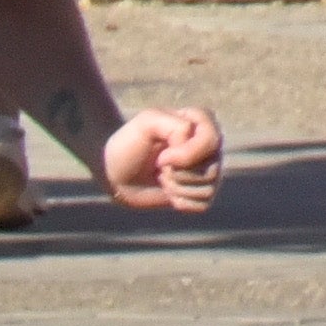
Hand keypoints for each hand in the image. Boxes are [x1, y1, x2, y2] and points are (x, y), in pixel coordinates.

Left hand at [100, 104, 222, 211]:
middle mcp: (210, 145)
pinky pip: (202, 204)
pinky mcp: (199, 191)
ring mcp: (208, 169)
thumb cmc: (129, 144)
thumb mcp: (147, 122)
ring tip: (162, 177)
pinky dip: (181, 202)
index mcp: (202, 122)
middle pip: (211, 169)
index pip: (211, 142)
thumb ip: (177, 125)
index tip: (161, 156)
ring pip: (208, 188)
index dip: (184, 154)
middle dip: (177, 173)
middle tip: (159, 166)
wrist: (114, 172)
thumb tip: (193, 148)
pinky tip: (168, 192)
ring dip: (177, 187)